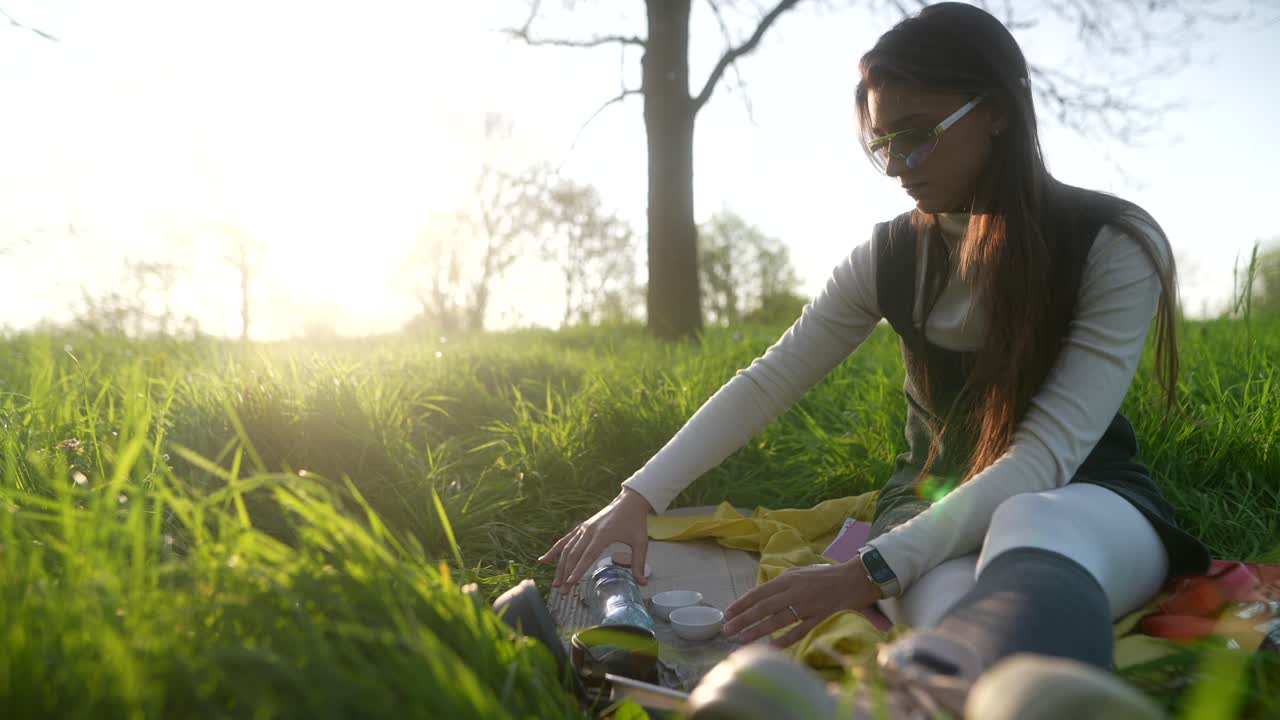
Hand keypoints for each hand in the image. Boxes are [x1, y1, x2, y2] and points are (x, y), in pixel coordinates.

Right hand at [539, 488, 654, 587]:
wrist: (629, 501)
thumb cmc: (635, 522)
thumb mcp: (640, 542)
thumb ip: (639, 563)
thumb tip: (642, 583)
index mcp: (603, 534)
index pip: (588, 555)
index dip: (578, 569)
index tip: (571, 582)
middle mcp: (589, 531)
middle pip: (574, 555)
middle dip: (566, 574)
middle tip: (563, 591)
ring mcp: (583, 529)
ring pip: (567, 549)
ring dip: (559, 567)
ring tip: (555, 583)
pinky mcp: (581, 528)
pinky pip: (564, 540)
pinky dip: (554, 550)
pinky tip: (544, 560)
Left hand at [722, 559, 880, 646]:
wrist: (855, 578)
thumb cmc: (825, 576)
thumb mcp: (800, 573)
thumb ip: (782, 584)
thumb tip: (761, 596)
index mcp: (788, 579)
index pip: (759, 592)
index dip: (742, 603)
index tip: (727, 614)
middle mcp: (795, 591)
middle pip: (763, 607)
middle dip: (743, 619)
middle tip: (727, 630)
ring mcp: (807, 605)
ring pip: (777, 621)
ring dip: (757, 631)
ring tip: (741, 640)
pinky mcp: (819, 617)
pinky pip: (798, 632)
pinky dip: (784, 641)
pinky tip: (770, 649)